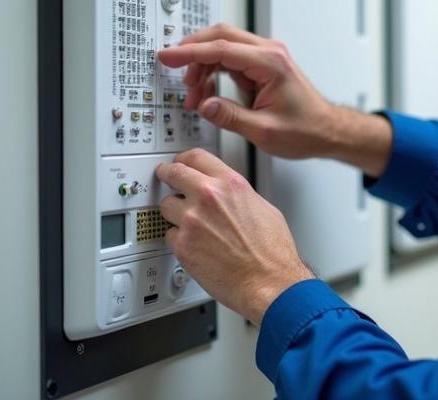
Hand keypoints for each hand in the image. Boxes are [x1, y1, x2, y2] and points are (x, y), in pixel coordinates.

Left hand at [156, 148, 314, 324]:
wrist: (268, 281)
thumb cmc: (272, 252)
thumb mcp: (264, 208)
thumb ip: (239, 196)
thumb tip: (231, 197)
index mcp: (230, 184)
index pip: (196, 157)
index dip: (183, 159)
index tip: (179, 162)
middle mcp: (208, 197)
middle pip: (173, 173)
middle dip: (167, 175)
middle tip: (165, 177)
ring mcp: (192, 221)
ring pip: (166, 206)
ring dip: (174, 212)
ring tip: (188, 223)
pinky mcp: (182, 246)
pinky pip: (170, 236)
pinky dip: (178, 240)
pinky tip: (194, 246)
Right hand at [157, 23, 336, 159]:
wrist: (327, 131)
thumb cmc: (306, 130)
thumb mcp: (265, 130)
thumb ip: (231, 117)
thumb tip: (204, 105)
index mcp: (270, 63)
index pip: (221, 48)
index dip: (190, 52)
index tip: (168, 56)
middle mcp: (269, 53)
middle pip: (221, 36)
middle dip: (192, 51)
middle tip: (172, 67)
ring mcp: (266, 58)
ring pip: (224, 47)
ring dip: (203, 66)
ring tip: (195, 95)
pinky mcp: (263, 67)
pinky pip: (231, 60)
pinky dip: (214, 72)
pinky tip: (208, 93)